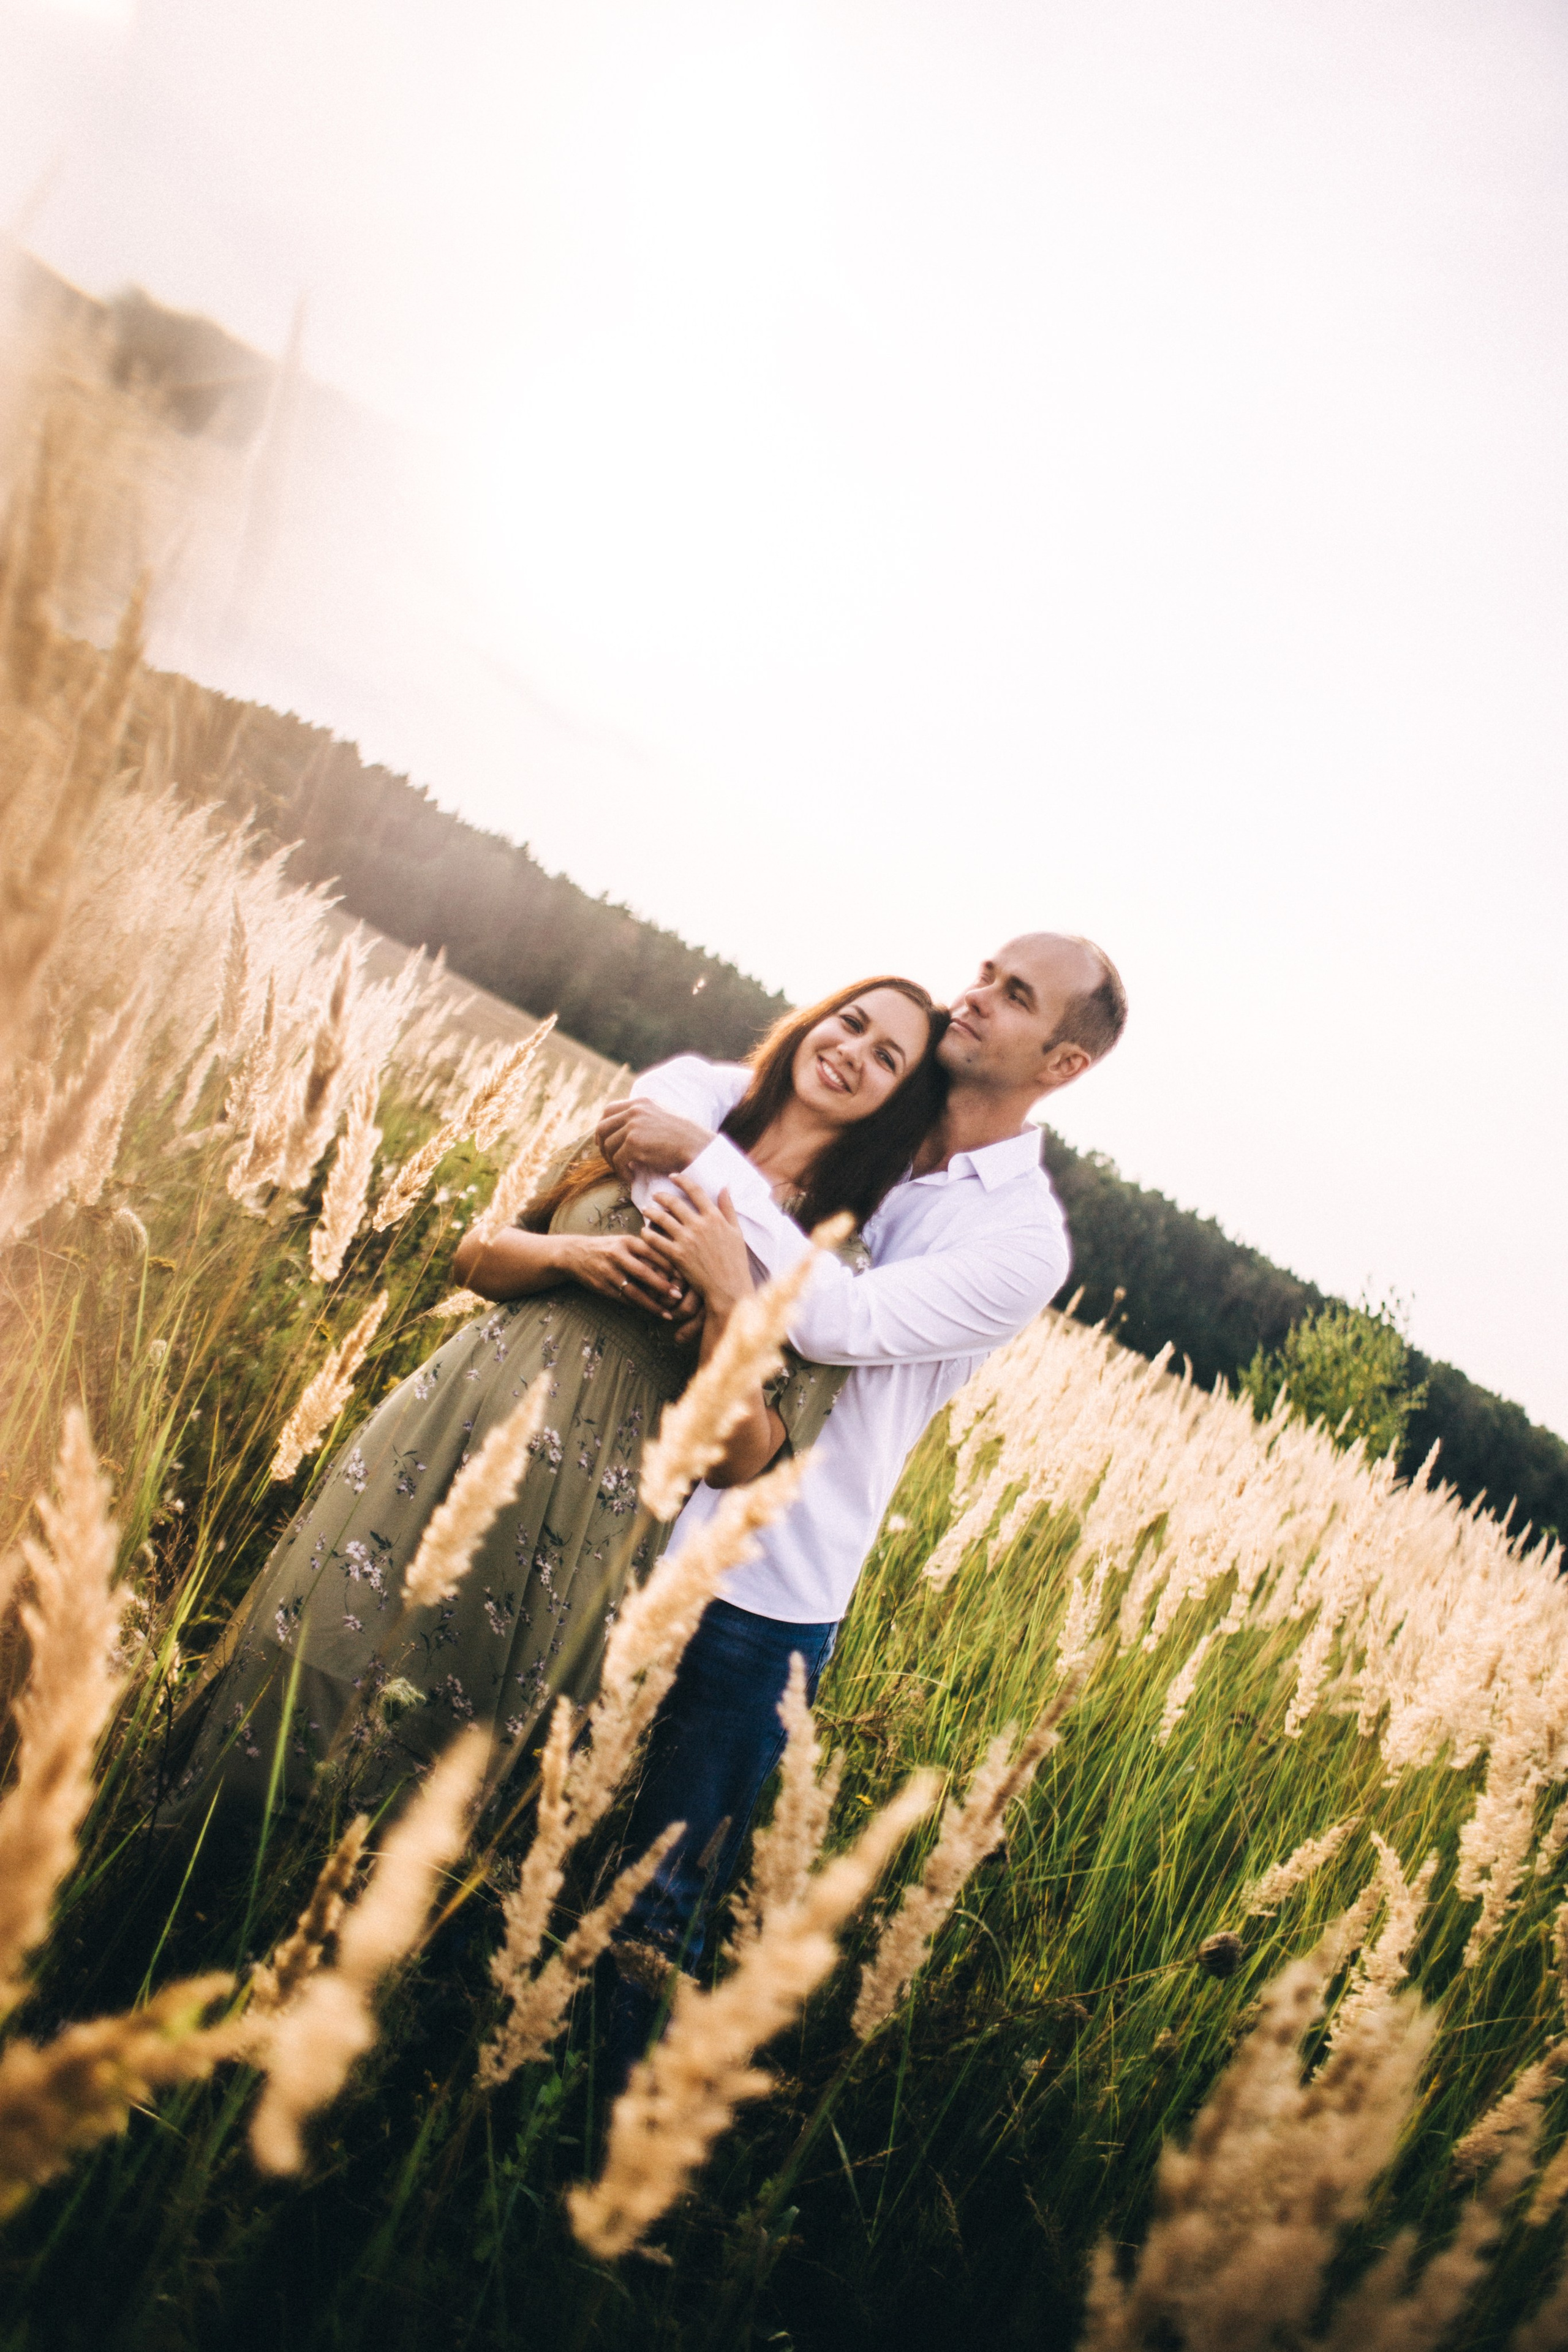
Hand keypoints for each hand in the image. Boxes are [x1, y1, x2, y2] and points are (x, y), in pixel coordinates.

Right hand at [561, 1232, 685, 1315]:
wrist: (575, 1254)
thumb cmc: (609, 1247)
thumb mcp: (626, 1242)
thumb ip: (646, 1249)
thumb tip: (676, 1263)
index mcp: (627, 1241)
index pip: (652, 1252)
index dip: (669, 1264)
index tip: (684, 1275)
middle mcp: (617, 1255)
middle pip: (643, 1272)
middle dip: (662, 1286)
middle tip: (679, 1295)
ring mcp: (608, 1272)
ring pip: (633, 1292)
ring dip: (651, 1304)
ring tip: (667, 1313)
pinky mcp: (602, 1287)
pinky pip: (623, 1299)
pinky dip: (638, 1307)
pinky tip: (651, 1312)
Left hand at [597, 1098, 715, 1181]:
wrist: (697, 1146)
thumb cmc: (684, 1137)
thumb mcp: (663, 1116)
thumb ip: (644, 1116)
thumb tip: (626, 1127)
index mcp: (640, 1103)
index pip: (609, 1110)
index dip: (603, 1127)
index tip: (604, 1141)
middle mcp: (634, 1111)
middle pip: (602, 1128)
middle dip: (602, 1146)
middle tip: (610, 1159)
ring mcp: (633, 1126)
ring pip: (608, 1146)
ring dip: (613, 1162)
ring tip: (624, 1170)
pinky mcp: (634, 1143)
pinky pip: (617, 1161)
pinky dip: (622, 1172)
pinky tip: (631, 1177)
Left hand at [640, 1177, 753, 1314]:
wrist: (728, 1287)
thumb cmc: (735, 1261)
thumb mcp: (736, 1232)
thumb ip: (729, 1208)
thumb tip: (725, 1186)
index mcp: (714, 1217)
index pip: (695, 1191)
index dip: (682, 1180)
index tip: (673, 1176)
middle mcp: (699, 1225)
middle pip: (674, 1203)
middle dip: (661, 1196)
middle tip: (655, 1195)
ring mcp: (687, 1240)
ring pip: (662, 1219)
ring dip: (651, 1212)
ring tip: (646, 1210)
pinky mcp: (677, 1255)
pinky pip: (656, 1240)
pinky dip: (648, 1234)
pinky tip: (645, 1232)